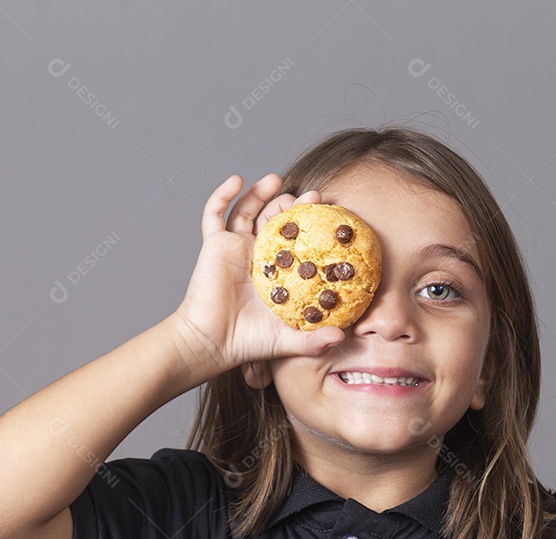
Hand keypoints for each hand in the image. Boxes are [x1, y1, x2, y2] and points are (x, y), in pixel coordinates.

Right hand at [174, 173, 344, 370]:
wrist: (212, 342)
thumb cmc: (248, 342)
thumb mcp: (289, 340)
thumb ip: (316, 339)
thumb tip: (342, 336)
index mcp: (277, 273)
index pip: (297, 241)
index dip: (312, 226)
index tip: (329, 215)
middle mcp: (257, 257)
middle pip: (275, 220)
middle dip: (292, 205)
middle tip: (312, 196)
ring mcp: (235, 248)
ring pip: (247, 210)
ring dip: (260, 192)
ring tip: (277, 179)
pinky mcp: (214, 245)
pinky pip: (214, 214)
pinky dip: (222, 194)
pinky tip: (237, 179)